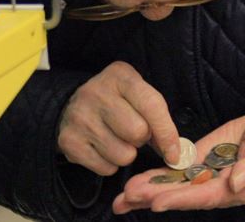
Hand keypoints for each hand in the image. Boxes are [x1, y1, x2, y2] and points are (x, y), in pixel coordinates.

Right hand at [57, 61, 180, 175]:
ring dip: (126, 153)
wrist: (71, 105)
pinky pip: (106, 168)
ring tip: (116, 139)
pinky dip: (110, 164)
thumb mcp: (136, 95)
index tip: (174, 153)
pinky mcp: (69, 141)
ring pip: (123, 154)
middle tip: (132, 132)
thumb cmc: (115, 101)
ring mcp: (80, 117)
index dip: (167, 132)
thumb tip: (175, 153)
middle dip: (141, 139)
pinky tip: (102, 148)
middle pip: (138, 132)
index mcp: (119, 76)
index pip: (152, 105)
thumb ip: (157, 118)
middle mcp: (96, 93)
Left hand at [112, 111, 244, 213]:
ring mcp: (210, 178)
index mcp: (239, 187)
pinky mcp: (203, 166)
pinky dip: (157, 179)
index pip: (205, 196)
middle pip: (184, 196)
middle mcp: (221, 188)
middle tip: (126, 197)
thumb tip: (236, 183)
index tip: (156, 202)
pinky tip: (137, 184)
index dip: (180, 199)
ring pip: (176, 188)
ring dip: (150, 192)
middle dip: (155, 196)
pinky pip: (178, 176)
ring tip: (122, 197)